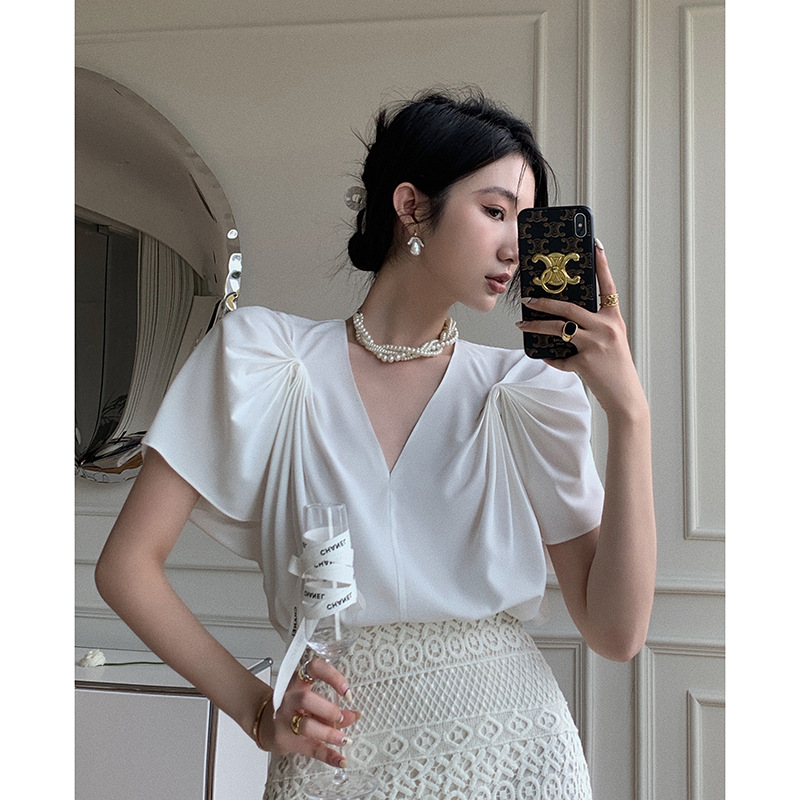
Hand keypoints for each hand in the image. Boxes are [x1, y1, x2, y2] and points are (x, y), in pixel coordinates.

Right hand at [257, 656, 360, 766]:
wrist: (265, 724)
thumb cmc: (292, 708)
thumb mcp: (311, 702)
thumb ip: (332, 708)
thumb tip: (354, 715)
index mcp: (297, 682)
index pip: (314, 669)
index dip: (332, 677)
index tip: (346, 690)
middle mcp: (289, 699)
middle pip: (306, 699)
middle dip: (328, 709)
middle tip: (341, 716)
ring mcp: (286, 721)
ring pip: (305, 726)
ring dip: (328, 733)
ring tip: (343, 739)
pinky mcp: (288, 741)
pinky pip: (310, 749)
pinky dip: (328, 756)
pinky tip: (341, 760)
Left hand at [519, 241, 646, 418]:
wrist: (624, 395)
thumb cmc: (615, 367)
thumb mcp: (610, 341)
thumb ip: (592, 327)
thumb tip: (565, 320)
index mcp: (614, 319)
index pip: (608, 287)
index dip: (602, 265)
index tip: (595, 246)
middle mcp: (606, 328)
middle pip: (570, 308)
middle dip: (545, 302)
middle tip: (528, 299)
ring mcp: (595, 344)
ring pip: (558, 329)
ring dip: (536, 327)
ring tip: (522, 325)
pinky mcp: (585, 362)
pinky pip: (560, 357)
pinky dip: (550, 358)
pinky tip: (543, 357)